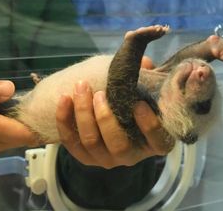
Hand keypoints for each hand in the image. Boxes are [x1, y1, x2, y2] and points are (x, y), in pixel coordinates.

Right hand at [0, 81, 37, 162]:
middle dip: (33, 122)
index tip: (52, 112)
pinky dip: (5, 130)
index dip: (44, 125)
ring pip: (12, 140)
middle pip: (24, 137)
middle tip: (39, 104)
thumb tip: (10, 88)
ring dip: (18, 125)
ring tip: (21, 106)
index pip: (31, 135)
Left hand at [56, 57, 173, 168]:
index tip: (139, 104)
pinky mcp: (85, 157)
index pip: (158, 141)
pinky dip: (64, 120)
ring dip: (84, 114)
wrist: (106, 116)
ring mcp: (106, 159)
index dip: (150, 126)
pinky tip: (64, 98)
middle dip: (106, 118)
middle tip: (99, 94)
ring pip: (92, 142)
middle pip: (119, 145)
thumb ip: (146, 78)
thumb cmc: (130, 101)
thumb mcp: (141, 90)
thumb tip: (145, 63)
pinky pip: (71, 142)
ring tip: (81, 88)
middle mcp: (130, 156)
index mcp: (152, 142)